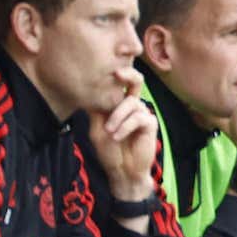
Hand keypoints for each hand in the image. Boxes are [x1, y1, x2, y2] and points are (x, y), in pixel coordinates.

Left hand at [88, 66, 157, 200]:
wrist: (122, 172)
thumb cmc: (109, 152)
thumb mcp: (96, 129)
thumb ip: (96, 111)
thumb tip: (86, 91)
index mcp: (117, 105)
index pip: (119, 85)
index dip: (117, 72)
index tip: (106, 64)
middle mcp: (131, 106)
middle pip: (135, 81)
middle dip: (128, 74)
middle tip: (117, 71)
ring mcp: (142, 114)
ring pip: (131, 103)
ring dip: (118, 117)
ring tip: (110, 132)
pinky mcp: (150, 124)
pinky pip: (139, 117)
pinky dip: (126, 126)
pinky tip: (118, 136)